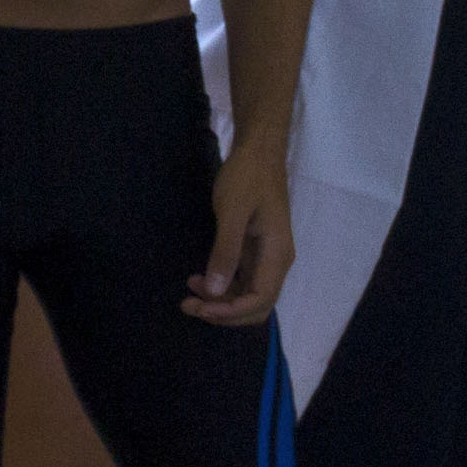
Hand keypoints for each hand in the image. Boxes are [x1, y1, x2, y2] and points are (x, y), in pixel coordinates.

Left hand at [184, 146, 295, 325]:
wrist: (259, 153)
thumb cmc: (247, 178)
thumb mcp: (232, 213)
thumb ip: (225, 252)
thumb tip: (213, 291)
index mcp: (276, 255)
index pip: (260, 300)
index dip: (230, 311)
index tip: (200, 307)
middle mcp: (276, 262)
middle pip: (256, 307)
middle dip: (224, 313)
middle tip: (190, 305)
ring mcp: (267, 258)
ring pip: (248, 297)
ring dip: (220, 302)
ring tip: (190, 293)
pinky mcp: (256, 252)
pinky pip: (242, 282)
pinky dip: (222, 288)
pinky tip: (200, 279)